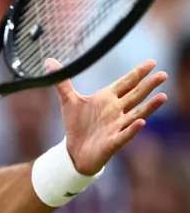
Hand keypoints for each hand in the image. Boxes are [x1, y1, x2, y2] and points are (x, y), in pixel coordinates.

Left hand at [46, 58, 167, 174]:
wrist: (74, 150)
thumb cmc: (76, 125)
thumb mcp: (68, 100)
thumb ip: (61, 81)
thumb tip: (48, 61)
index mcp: (107, 98)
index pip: (126, 83)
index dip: (138, 73)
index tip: (152, 62)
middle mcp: (116, 111)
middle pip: (135, 95)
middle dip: (148, 85)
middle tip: (163, 74)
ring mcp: (116, 126)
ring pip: (137, 114)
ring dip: (149, 106)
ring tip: (162, 96)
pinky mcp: (113, 141)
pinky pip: (125, 134)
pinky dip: (132, 129)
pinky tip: (141, 122)